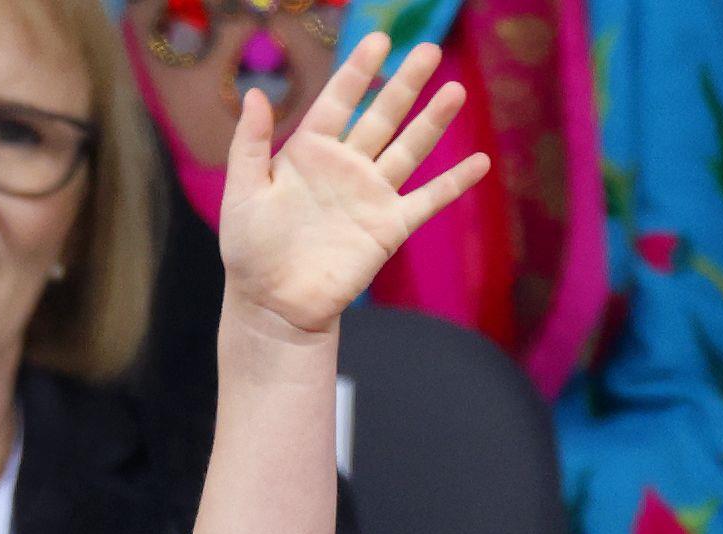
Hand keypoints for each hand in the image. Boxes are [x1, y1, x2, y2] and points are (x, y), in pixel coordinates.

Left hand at [215, 35, 490, 336]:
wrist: (273, 305)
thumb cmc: (251, 250)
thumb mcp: (242, 192)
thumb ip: (250, 144)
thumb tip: (256, 93)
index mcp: (309, 151)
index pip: (338, 101)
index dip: (357, 72)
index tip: (378, 40)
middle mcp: (346, 166)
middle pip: (382, 116)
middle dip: (405, 84)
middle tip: (427, 50)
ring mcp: (371, 195)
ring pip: (408, 150)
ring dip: (433, 122)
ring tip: (456, 90)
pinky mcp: (389, 227)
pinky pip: (427, 200)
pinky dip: (453, 184)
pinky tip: (480, 162)